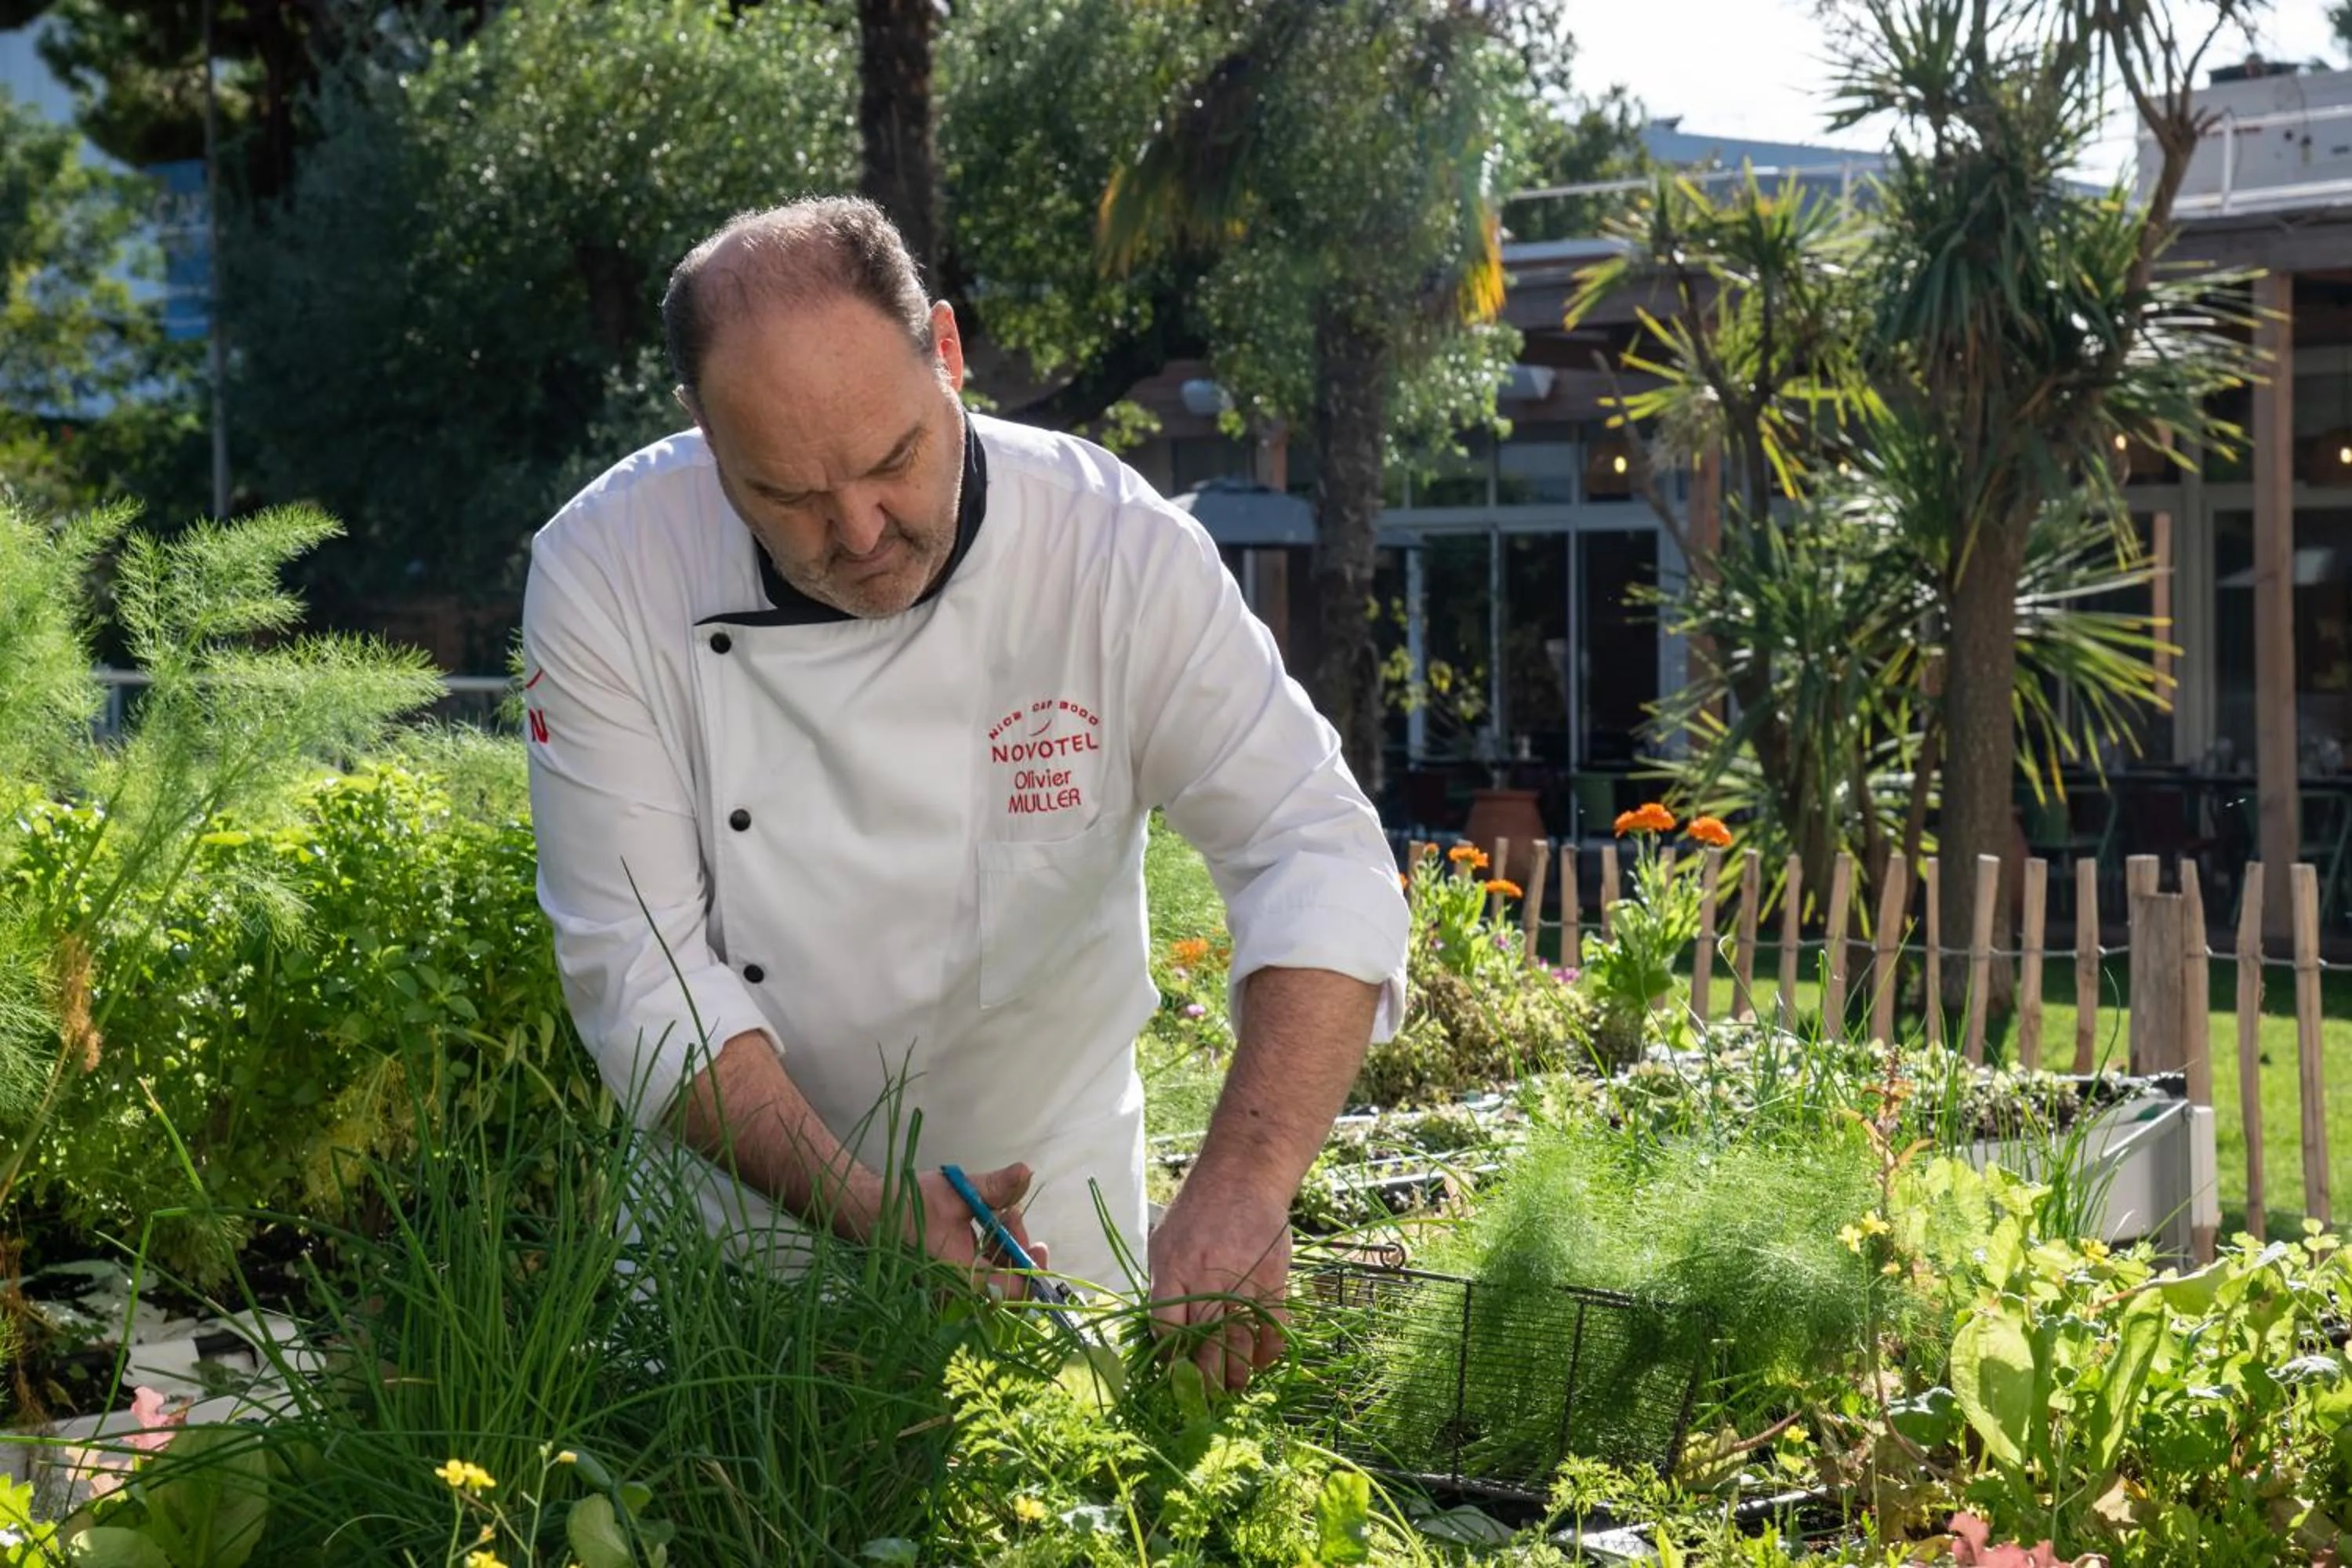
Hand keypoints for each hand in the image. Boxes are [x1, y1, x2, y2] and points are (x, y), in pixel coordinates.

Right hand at [907, 1163, 1047, 1300]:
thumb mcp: (956, 1192)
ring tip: (999, 1211)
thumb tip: (1026, 1172)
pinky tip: (986, 1226)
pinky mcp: (949, 1283)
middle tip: (1010, 1212)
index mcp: (963, 1277)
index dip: (1032, 1270)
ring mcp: (953, 1291)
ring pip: (996, 1279)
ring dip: (1005, 1247)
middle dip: (1017, 1248)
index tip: (1039, 1244)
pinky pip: (981, 1276)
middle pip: (1009, 1284)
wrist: (869, 1215)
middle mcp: (960, 1292)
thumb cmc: (909, 1205)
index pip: (1014, 1289)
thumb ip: (994, 1188)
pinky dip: (990, 1252)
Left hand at [1147, 1182, 1291, 1391]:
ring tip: (1233, 1390)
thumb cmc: (1198, 1210)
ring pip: (1240, 1343)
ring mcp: (1243, 1280)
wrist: (1243, 1177)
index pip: (1165, 1327)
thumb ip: (1162, 1284)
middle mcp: (1206, 1279)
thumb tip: (1160, 1332)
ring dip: (1237, 1373)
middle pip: (1203, 1343)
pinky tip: (1262, 1362)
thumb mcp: (1164, 1241)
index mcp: (1173, 1269)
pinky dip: (1269, 1351)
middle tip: (1203, 1398)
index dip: (1167, 1355)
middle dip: (1202, 1378)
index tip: (1172, 1369)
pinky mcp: (1273, 1280)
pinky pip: (1273, 1327)